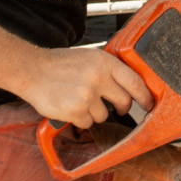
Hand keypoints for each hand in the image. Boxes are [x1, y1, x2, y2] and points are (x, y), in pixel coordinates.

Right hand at [22, 46, 153, 127]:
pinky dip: (80, 119)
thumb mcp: (89, 57)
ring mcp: (87, 95)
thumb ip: (108, 69)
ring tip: (80, 99)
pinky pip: (87, 123)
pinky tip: (70, 106)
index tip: (149, 104)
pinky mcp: (75, 110)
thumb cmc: (60, 64)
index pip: (135, 81)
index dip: (145, 96)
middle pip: (124, 102)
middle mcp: (98, 78)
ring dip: (95, 112)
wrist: (32, 70)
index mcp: (104, 62)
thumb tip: (130, 86)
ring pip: (105, 115)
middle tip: (115, 106)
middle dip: (122, 108)